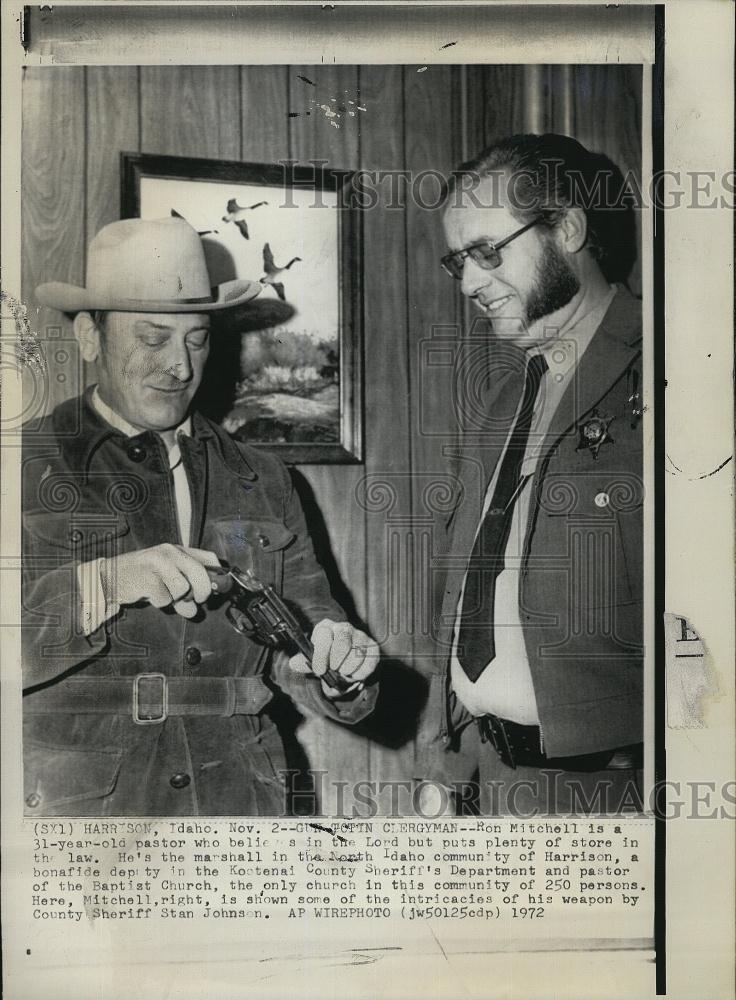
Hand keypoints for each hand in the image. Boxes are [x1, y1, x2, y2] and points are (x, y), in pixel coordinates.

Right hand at [100, 544, 219, 618]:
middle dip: (201, 592)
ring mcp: (158, 563)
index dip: (217, 575)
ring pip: (183, 589)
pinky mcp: (148, 578)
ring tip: (162, 593)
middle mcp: (169, 552)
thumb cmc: (140, 578)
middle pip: (201, 574)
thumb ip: (183, 592)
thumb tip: (194, 610)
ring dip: (174, 598)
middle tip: (196, 600)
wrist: (109, 577)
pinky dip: (159, 602)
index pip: (209, 557)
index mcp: (177, 550)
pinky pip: (165, 599)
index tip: (216, 589)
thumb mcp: (165, 579)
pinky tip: (149, 595)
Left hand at [289, 619, 379, 697]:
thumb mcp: (314, 660)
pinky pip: (369, 662)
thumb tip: (294, 663)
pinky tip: (354, 673)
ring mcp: (360, 635)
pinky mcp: (373, 646)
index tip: (319, 670)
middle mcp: (344, 628)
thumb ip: (305, 662)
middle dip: (337, 662)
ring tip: (343, 671)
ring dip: (348, 669)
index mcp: (325, 627)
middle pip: (343, 642)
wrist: (345, 663)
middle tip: (334, 670)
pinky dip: (360, 673)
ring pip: (357, 654)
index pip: (324, 634)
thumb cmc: (326, 658)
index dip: (321, 654)